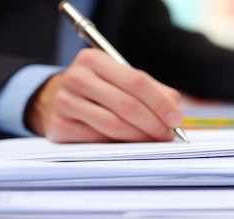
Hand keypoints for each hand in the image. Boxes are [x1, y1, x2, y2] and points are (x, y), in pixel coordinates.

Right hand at [25, 48, 182, 142]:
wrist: (58, 99)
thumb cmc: (100, 89)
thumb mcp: (123, 80)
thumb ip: (153, 90)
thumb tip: (175, 112)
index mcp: (93, 59)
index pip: (135, 81)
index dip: (159, 102)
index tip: (176, 119)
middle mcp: (75, 77)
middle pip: (126, 104)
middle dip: (153, 123)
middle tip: (167, 135)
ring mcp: (64, 102)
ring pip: (113, 125)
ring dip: (139, 136)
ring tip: (153, 140)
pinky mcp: (59, 126)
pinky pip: (97, 140)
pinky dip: (118, 145)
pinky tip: (129, 145)